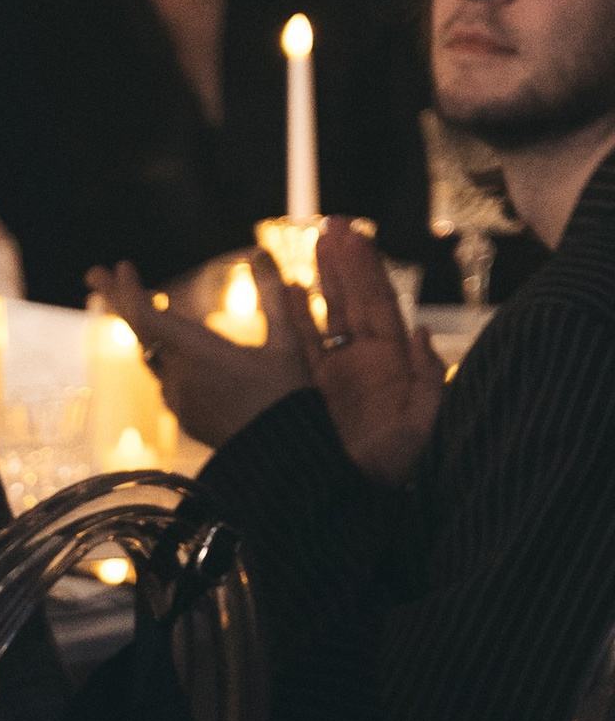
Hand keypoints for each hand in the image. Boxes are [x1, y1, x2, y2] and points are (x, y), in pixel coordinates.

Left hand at [91, 256, 306, 451]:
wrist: (284, 457)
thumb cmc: (289, 396)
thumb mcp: (287, 342)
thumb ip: (272, 296)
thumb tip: (260, 253)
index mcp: (199, 353)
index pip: (147, 316)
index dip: (128, 290)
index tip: (121, 266)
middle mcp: (179, 376)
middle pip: (137, 331)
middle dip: (116, 298)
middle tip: (94, 274)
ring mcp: (177, 399)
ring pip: (151, 356)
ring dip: (145, 329)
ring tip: (142, 304)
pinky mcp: (183, 416)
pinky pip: (165, 379)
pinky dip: (163, 356)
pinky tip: (171, 348)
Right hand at [266, 215, 445, 488]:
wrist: (363, 498)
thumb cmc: (400, 466)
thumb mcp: (426, 422)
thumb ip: (428, 377)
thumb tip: (421, 332)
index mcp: (393, 360)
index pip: (379, 300)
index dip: (368, 266)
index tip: (356, 233)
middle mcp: (367, 359)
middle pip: (355, 297)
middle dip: (346, 259)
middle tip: (333, 222)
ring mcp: (340, 371)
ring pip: (330, 312)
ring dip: (324, 277)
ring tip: (316, 241)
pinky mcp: (314, 389)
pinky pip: (304, 345)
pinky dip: (299, 316)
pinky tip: (292, 290)